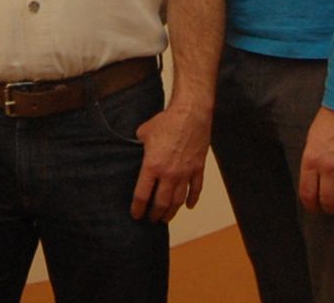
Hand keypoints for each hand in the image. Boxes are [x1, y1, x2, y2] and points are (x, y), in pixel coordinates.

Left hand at [131, 103, 211, 221]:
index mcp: (152, 166)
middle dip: (155, 214)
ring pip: (178, 200)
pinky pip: (196, 189)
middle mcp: (169, 174)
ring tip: (166, 218)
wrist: (191, 114)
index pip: (142, 194)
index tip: (136, 214)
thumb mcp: (144, 132)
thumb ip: (139, 145)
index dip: (137, 207)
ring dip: (172, 211)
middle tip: (151, 220)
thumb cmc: (166, 122)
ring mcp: (185, 173)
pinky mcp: (198, 169)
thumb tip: (136, 148)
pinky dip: (192, 200)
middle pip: (161, 202)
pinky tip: (189, 206)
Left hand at [297, 107, 333, 213]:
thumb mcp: (311, 141)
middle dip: (330, 208)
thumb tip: (313, 184)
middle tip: (333, 207)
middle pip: (328, 200)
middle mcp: (328, 166)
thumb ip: (311, 163)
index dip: (311, 206)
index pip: (308, 194)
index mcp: (311, 160)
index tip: (315, 208)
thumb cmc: (328, 122)